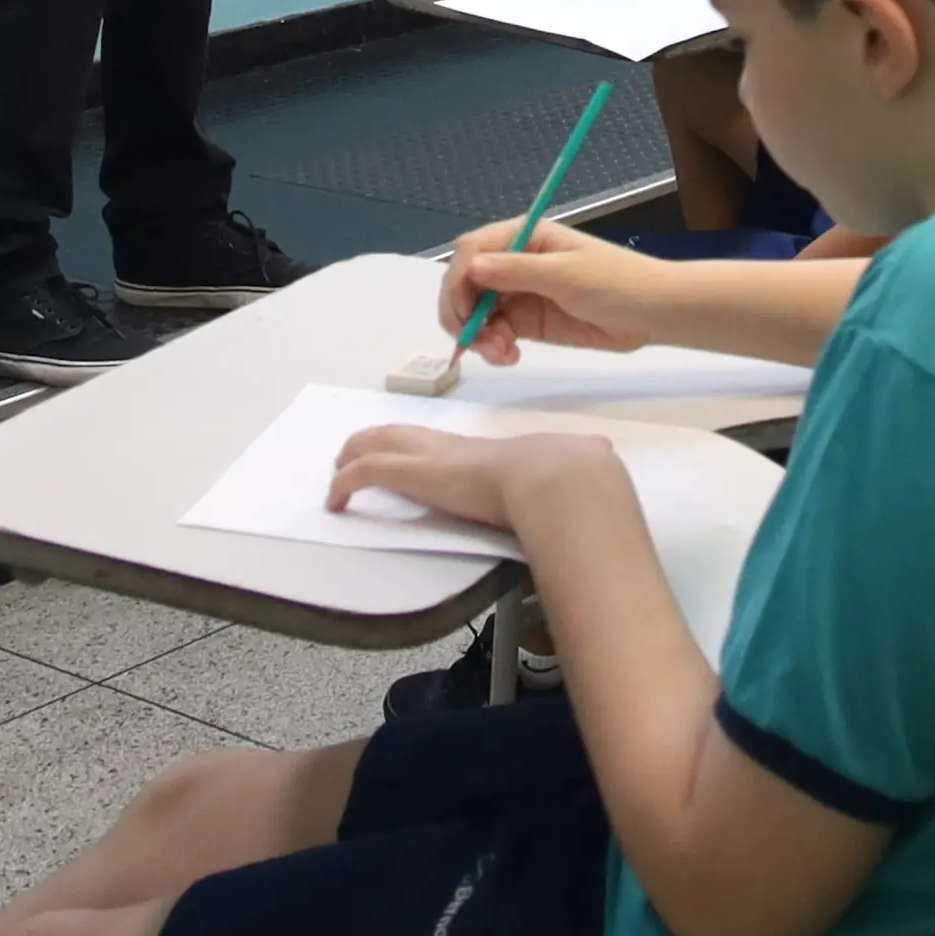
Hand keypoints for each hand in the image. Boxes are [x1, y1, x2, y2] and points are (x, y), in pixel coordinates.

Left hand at [328, 425, 614, 530]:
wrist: (553, 479)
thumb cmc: (562, 474)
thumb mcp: (569, 463)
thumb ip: (578, 459)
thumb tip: (600, 452)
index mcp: (478, 450)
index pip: (434, 439)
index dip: (414, 443)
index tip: (405, 452)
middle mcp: (448, 447)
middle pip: (396, 433)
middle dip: (370, 442)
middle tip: (351, 456)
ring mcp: (428, 458)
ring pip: (371, 445)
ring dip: (349, 460)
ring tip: (334, 481)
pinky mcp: (412, 474)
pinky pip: (362, 473)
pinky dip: (342, 485)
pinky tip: (335, 503)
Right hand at [441, 217, 661, 360]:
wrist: (654, 313)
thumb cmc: (617, 283)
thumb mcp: (567, 275)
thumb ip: (518, 271)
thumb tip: (471, 266)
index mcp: (525, 237)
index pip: (471, 251)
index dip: (458, 281)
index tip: (461, 313)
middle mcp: (516, 262)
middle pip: (466, 283)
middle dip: (462, 313)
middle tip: (473, 342)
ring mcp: (521, 293)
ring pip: (477, 312)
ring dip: (478, 335)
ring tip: (502, 354)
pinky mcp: (529, 321)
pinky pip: (496, 332)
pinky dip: (494, 347)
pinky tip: (510, 357)